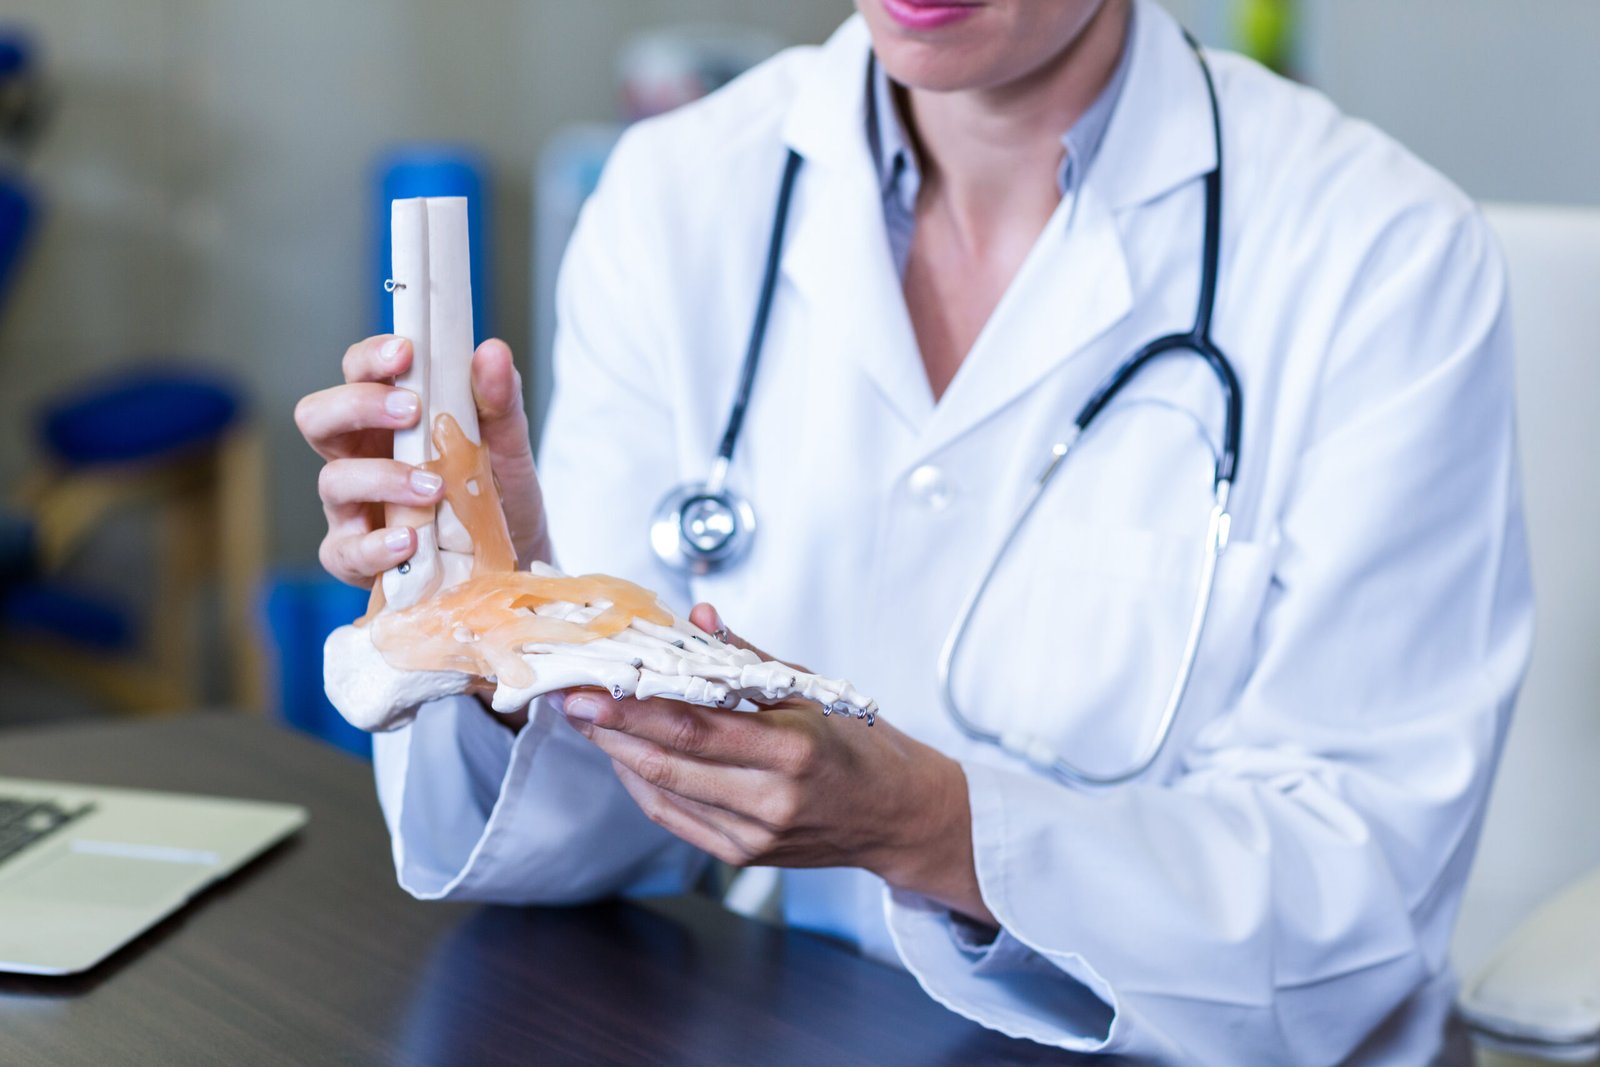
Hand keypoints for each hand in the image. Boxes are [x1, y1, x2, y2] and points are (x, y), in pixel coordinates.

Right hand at [294, 334, 550, 585]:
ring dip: (381, 478)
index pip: (357, 373)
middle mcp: (359, 456)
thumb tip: (493, 352)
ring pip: (333, 480)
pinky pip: (346, 551)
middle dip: (357, 405)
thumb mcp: (508, 443)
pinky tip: (410, 540)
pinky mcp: (358, 557)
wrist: (516, 553)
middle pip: (317, 417)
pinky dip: (375, 546)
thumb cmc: (496, 491)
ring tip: (433, 487)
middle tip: (412, 410)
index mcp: (386, 418)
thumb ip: (500, 400)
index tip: (406, 352)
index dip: (371, 358)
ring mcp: (352, 507)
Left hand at [559, 605, 995, 926]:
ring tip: (593, 723)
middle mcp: (772, 797)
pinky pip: (676, 820)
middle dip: (611, 730)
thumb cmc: (859, 748)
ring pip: (664, 793)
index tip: (592, 687)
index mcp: (793, 747)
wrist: (896, 816)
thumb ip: (747, 657)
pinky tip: (628, 758)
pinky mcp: (744, 857)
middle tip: (573, 700)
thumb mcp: (811, 691)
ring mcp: (756, 834)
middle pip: (669, 762)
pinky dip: (644, 786)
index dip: (634, 708)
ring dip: (621, 756)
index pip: (694, 724)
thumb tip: (697, 619)